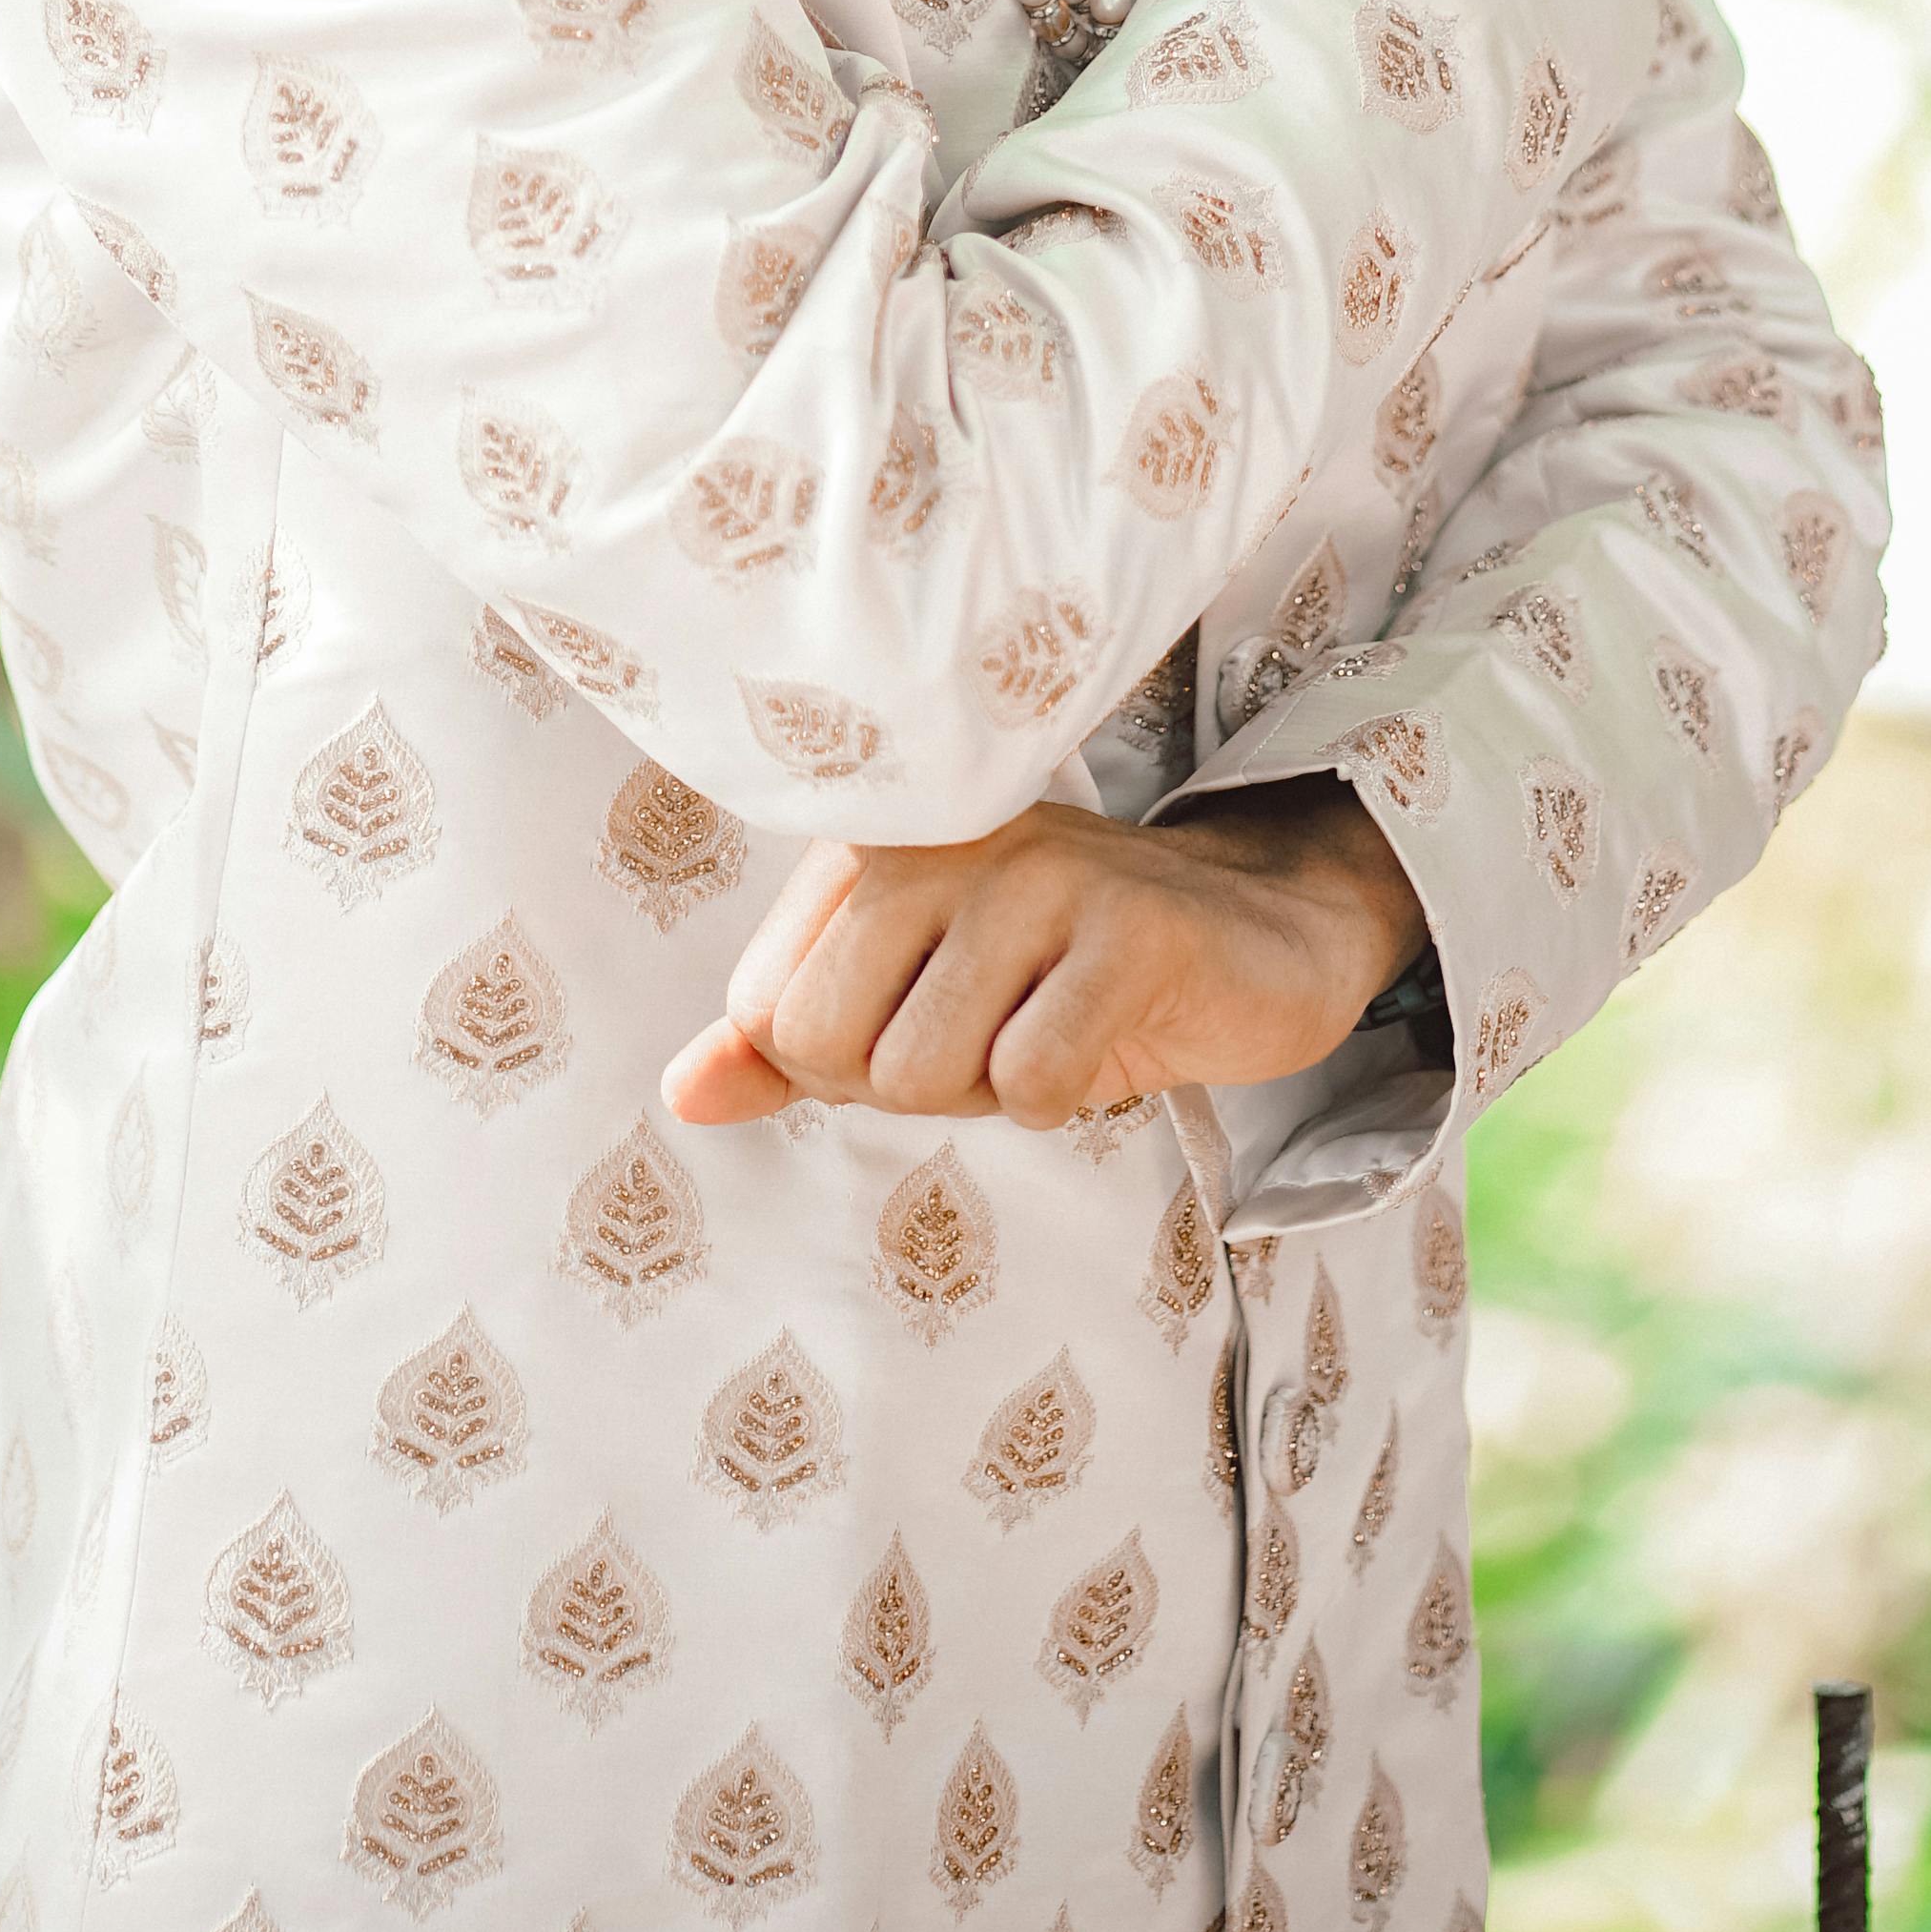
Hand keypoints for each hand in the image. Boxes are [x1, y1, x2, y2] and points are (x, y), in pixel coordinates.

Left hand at [660, 781, 1422, 1131]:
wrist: (1250, 936)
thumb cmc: (1060, 975)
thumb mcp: (914, 1003)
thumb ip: (788, 1044)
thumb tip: (679, 1095)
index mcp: (873, 837)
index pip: (767, 1009)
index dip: (844, 1060)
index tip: (930, 1014)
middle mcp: (943, 832)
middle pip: (832, 1045)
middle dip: (910, 1082)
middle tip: (994, 1030)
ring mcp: (1039, 870)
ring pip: (923, 1068)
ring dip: (990, 1091)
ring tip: (1049, 1023)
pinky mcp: (1129, 927)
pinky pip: (1033, 1078)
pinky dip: (1062, 1098)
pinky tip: (1101, 1041)